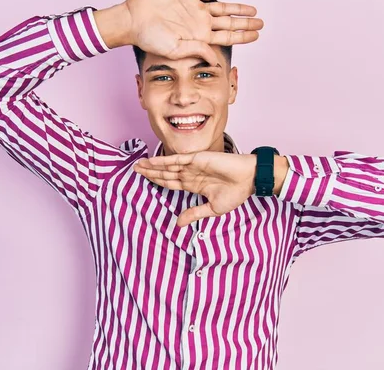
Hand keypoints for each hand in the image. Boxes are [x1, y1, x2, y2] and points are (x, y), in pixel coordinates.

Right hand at [122, 0, 263, 64]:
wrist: (134, 20)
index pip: (226, 36)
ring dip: (238, 8)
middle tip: (261, 23)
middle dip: (245, 23)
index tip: (257, 35)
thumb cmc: (150, 39)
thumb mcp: (176, 50)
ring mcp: (194, 7)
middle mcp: (199, 22)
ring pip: (222, 7)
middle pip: (228, 22)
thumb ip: (198, 51)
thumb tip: (217, 59)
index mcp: (199, 37)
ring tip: (253, 10)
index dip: (243, 35)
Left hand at [133, 152, 256, 226]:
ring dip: (152, 166)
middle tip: (134, 170)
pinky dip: (163, 160)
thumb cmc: (236, 193)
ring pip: (167, 166)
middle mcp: (191, 174)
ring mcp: (193, 166)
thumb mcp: (212, 209)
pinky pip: (176, 160)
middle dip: (150, 173)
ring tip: (138, 165)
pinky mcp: (197, 159)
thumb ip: (194, 214)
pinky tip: (151, 162)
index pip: (171, 183)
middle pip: (165, 174)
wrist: (248, 180)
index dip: (157, 182)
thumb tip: (178, 224)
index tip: (145, 180)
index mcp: (194, 185)